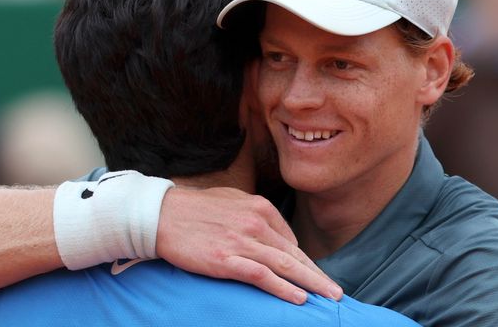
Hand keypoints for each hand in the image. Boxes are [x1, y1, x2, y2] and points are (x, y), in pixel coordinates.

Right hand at [156, 186, 342, 303]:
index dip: (304, 262)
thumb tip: (276, 234)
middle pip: (294, 254)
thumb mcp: (231, 200)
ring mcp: (241, 242)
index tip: (314, 277)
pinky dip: (283, 288)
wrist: (160, 214)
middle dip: (317, 275)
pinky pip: (262, 276)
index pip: (289, 240)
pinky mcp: (226, 259)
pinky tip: (298, 298)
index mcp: (259, 207)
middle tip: (336, 292)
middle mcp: (255, 223)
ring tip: (328, 298)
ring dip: (310, 284)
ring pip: (285, 266)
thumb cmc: (194, 208)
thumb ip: (256, 213)